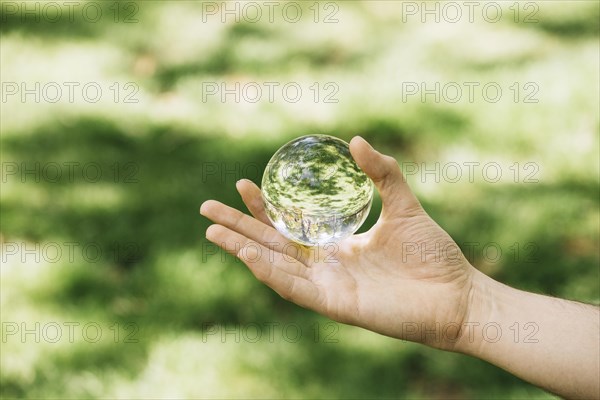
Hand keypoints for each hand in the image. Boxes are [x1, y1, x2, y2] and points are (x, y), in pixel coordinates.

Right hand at [200, 136, 475, 349]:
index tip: (242, 183)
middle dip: (238, 228)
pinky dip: (269, 272)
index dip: (263, 207)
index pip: (289, 225)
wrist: (458, 295)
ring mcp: (328, 287)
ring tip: (213, 231)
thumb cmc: (433, 254)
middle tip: (206, 209)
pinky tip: (248, 254)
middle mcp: (326, 266)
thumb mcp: (405, 204)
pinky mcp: (336, 305)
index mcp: (337, 245)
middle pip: (271, 245)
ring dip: (242, 249)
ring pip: (275, 267)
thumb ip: (382, 173)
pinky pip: (295, 289)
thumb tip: (356, 139)